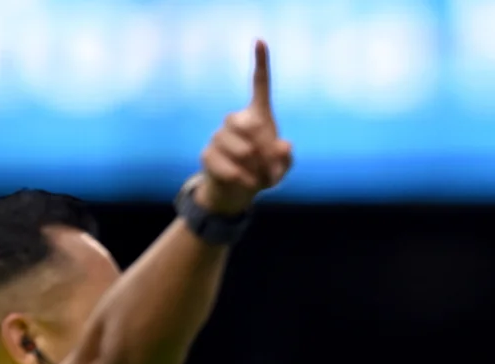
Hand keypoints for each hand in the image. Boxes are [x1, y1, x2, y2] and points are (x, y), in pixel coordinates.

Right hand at [192, 41, 292, 215]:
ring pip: (236, 146)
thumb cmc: (262, 174)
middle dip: (258, 146)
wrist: (237, 193)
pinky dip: (237, 175)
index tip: (260, 40)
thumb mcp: (280, 170)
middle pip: (245, 122)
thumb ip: (286, 158)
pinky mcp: (207, 153)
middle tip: (265, 163)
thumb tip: (284, 145)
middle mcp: (237, 120)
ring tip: (256, 177)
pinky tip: (244, 181)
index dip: (261, 62)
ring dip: (250, 164)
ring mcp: (219, 136)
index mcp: (258, 116)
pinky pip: (222, 162)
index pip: (260, 84)